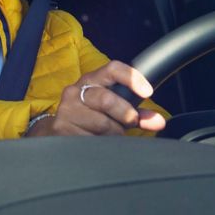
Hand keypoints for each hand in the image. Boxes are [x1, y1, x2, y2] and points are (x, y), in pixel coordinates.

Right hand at [25, 61, 165, 136]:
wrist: (55, 130)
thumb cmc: (90, 116)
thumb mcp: (112, 110)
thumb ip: (136, 113)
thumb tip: (159, 122)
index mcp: (91, 80)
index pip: (112, 69)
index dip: (131, 78)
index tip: (148, 92)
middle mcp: (76, 91)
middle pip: (107, 99)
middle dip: (125, 114)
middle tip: (131, 122)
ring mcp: (67, 110)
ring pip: (102, 123)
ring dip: (113, 133)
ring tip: (110, 135)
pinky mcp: (62, 129)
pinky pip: (91, 139)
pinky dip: (101, 145)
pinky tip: (97, 142)